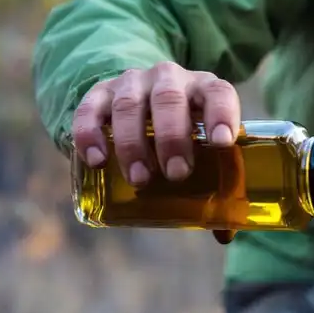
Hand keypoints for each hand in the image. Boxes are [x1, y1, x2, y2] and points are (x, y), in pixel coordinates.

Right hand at [71, 61, 241, 183]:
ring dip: (133, 143)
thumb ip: (216, 183)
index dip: (221, 115)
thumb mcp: (203, 146)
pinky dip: (90, 134)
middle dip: (172, 137)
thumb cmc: (184, 131)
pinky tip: (96, 160)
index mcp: (204, 89)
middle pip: (169, 99)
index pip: (219, 93)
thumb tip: (223, 234)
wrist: (141, 101)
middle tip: (177, 173)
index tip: (222, 143)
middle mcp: (169, 79)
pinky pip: (89, 109)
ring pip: (129, 104)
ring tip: (140, 179)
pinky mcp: (99, 93)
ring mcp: (132, 83)